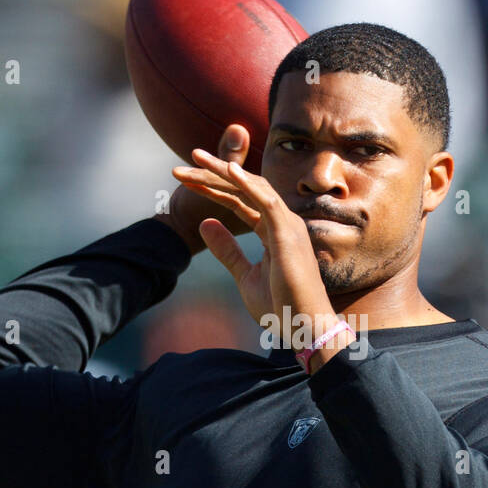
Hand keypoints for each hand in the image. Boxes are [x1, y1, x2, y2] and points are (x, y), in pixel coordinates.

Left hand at [171, 136, 338, 349]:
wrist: (304, 328)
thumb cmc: (281, 306)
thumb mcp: (245, 275)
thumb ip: (227, 249)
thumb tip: (205, 223)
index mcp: (273, 230)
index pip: (239, 201)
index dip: (213, 188)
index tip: (185, 181)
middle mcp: (282, 221)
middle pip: (244, 188)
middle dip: (213, 173)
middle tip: (182, 165)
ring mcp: (287, 225)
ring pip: (252, 187)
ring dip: (223, 171)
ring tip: (196, 159)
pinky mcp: (288, 234)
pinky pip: (267, 202)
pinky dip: (248, 185)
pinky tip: (228, 170)